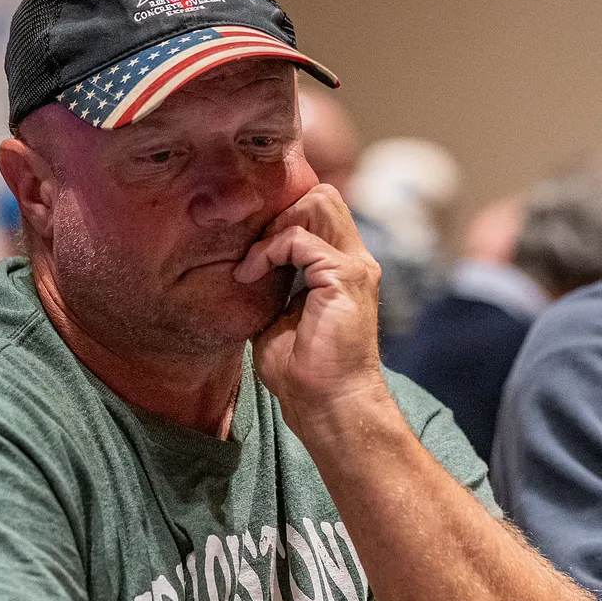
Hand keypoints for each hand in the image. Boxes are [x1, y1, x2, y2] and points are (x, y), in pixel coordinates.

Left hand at [234, 183, 387, 429]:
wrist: (326, 405)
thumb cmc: (302, 373)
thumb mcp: (277, 316)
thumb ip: (273, 284)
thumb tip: (246, 263)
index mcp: (342, 268)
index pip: (319, 210)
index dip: (282, 213)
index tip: (249, 243)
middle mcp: (355, 260)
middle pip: (322, 195)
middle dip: (279, 210)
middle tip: (252, 246)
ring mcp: (354, 266)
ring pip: (317, 201)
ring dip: (274, 226)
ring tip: (252, 261)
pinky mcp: (344, 277)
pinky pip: (298, 239)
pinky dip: (267, 252)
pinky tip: (249, 275)